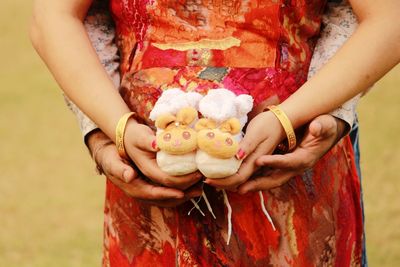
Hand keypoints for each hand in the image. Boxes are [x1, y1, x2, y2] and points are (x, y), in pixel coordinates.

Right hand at [88, 130, 202, 207]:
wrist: (108, 156)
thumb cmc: (110, 158)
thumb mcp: (112, 162)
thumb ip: (119, 169)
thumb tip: (129, 176)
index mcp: (134, 188)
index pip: (154, 194)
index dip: (168, 193)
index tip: (182, 191)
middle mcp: (142, 193)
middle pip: (165, 199)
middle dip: (183, 196)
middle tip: (198, 189)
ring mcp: (149, 191)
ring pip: (170, 197)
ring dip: (186, 194)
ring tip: (201, 188)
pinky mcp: (154, 186)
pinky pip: (170, 191)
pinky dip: (182, 189)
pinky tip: (193, 183)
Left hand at [204, 111, 284, 189]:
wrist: (281, 120)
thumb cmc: (268, 124)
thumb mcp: (256, 133)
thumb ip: (247, 146)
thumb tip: (237, 157)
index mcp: (256, 161)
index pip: (238, 178)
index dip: (223, 182)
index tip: (208, 180)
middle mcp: (256, 165)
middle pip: (238, 182)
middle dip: (222, 183)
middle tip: (205, 180)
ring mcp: (255, 163)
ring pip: (239, 178)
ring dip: (225, 180)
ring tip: (211, 177)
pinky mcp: (254, 159)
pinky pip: (241, 170)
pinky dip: (230, 173)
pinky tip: (221, 169)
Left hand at [238, 114, 346, 193]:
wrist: (325, 133)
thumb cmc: (325, 127)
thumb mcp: (325, 125)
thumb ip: (321, 127)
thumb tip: (316, 128)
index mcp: (305, 157)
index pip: (289, 162)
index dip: (275, 162)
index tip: (259, 160)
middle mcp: (296, 167)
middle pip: (276, 179)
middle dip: (258, 184)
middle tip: (241, 188)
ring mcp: (289, 168)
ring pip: (270, 179)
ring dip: (254, 184)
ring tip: (237, 188)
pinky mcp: (282, 166)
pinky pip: (267, 175)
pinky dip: (255, 178)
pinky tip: (242, 179)